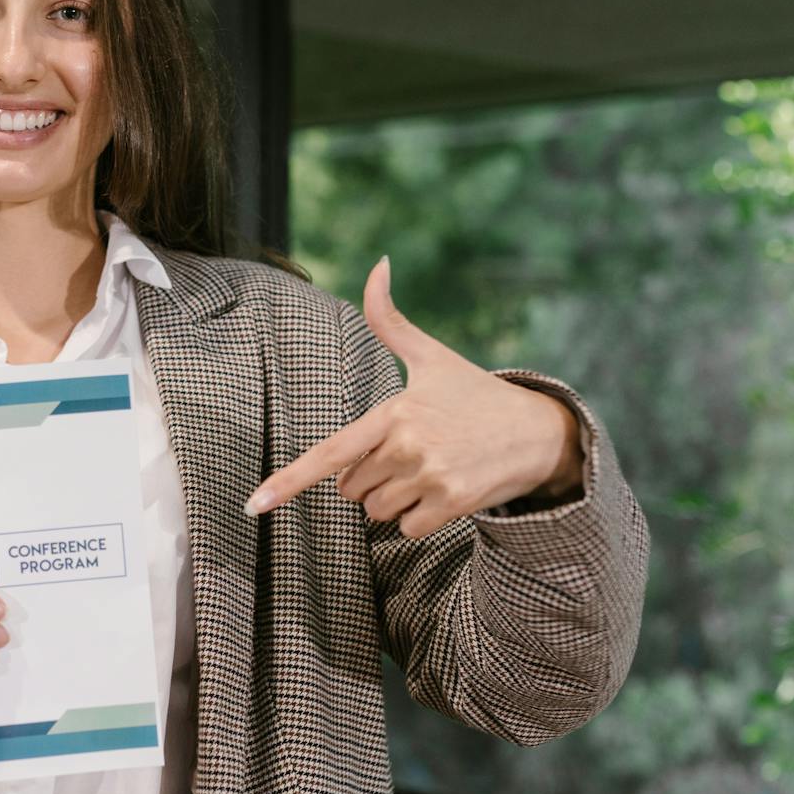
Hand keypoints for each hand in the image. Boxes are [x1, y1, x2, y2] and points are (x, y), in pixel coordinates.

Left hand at [244, 256, 583, 538]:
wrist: (539, 431)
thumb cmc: (475, 394)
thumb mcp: (431, 356)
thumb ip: (391, 320)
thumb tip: (378, 264)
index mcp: (393, 412)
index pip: (329, 453)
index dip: (288, 480)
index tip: (254, 504)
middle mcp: (408, 447)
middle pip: (350, 488)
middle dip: (369, 477)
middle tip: (409, 453)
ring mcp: (431, 478)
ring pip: (375, 511)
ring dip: (392, 498)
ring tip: (429, 468)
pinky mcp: (452, 505)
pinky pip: (406, 529)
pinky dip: (418, 517)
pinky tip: (444, 490)